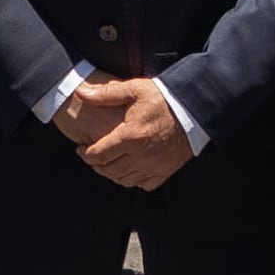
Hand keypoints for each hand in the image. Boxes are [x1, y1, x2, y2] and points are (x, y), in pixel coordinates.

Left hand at [60, 75, 193, 190]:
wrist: (194, 109)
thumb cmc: (164, 98)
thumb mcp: (134, 90)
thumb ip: (105, 94)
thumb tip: (80, 92)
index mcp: (130, 136)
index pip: (98, 154)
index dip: (85, 154)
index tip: (80, 149)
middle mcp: (141, 155)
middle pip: (109, 170)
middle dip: (95, 165)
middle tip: (91, 156)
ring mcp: (154, 166)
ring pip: (124, 180)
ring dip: (111, 174)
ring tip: (106, 164)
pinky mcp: (166, 171)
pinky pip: (144, 184)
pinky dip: (133, 180)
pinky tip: (129, 170)